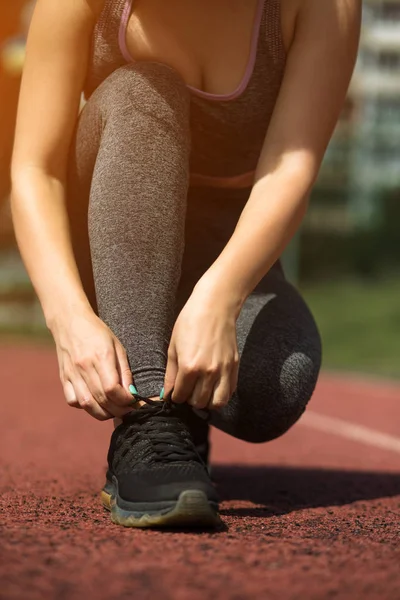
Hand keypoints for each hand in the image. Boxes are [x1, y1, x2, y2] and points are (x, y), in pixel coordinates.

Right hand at [51, 308, 134, 419]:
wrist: (69, 322)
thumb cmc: (98, 332)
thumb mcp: (117, 346)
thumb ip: (124, 371)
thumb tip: (131, 394)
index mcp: (101, 356)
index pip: (112, 389)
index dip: (124, 400)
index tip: (132, 401)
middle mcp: (84, 366)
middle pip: (101, 399)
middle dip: (118, 411)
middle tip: (127, 411)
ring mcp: (71, 373)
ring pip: (86, 404)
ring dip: (102, 413)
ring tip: (113, 411)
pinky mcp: (64, 377)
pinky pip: (73, 400)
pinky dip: (84, 407)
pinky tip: (94, 402)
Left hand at [164, 285, 239, 409]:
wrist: (215, 307)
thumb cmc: (190, 322)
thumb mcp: (173, 347)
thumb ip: (171, 374)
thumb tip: (167, 394)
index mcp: (189, 367)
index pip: (181, 396)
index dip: (175, 396)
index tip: (175, 392)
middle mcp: (208, 372)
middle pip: (198, 403)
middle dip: (190, 400)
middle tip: (188, 390)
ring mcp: (223, 371)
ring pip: (217, 403)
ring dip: (207, 402)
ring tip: (201, 392)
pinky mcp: (234, 367)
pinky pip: (229, 392)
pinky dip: (221, 395)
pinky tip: (214, 387)